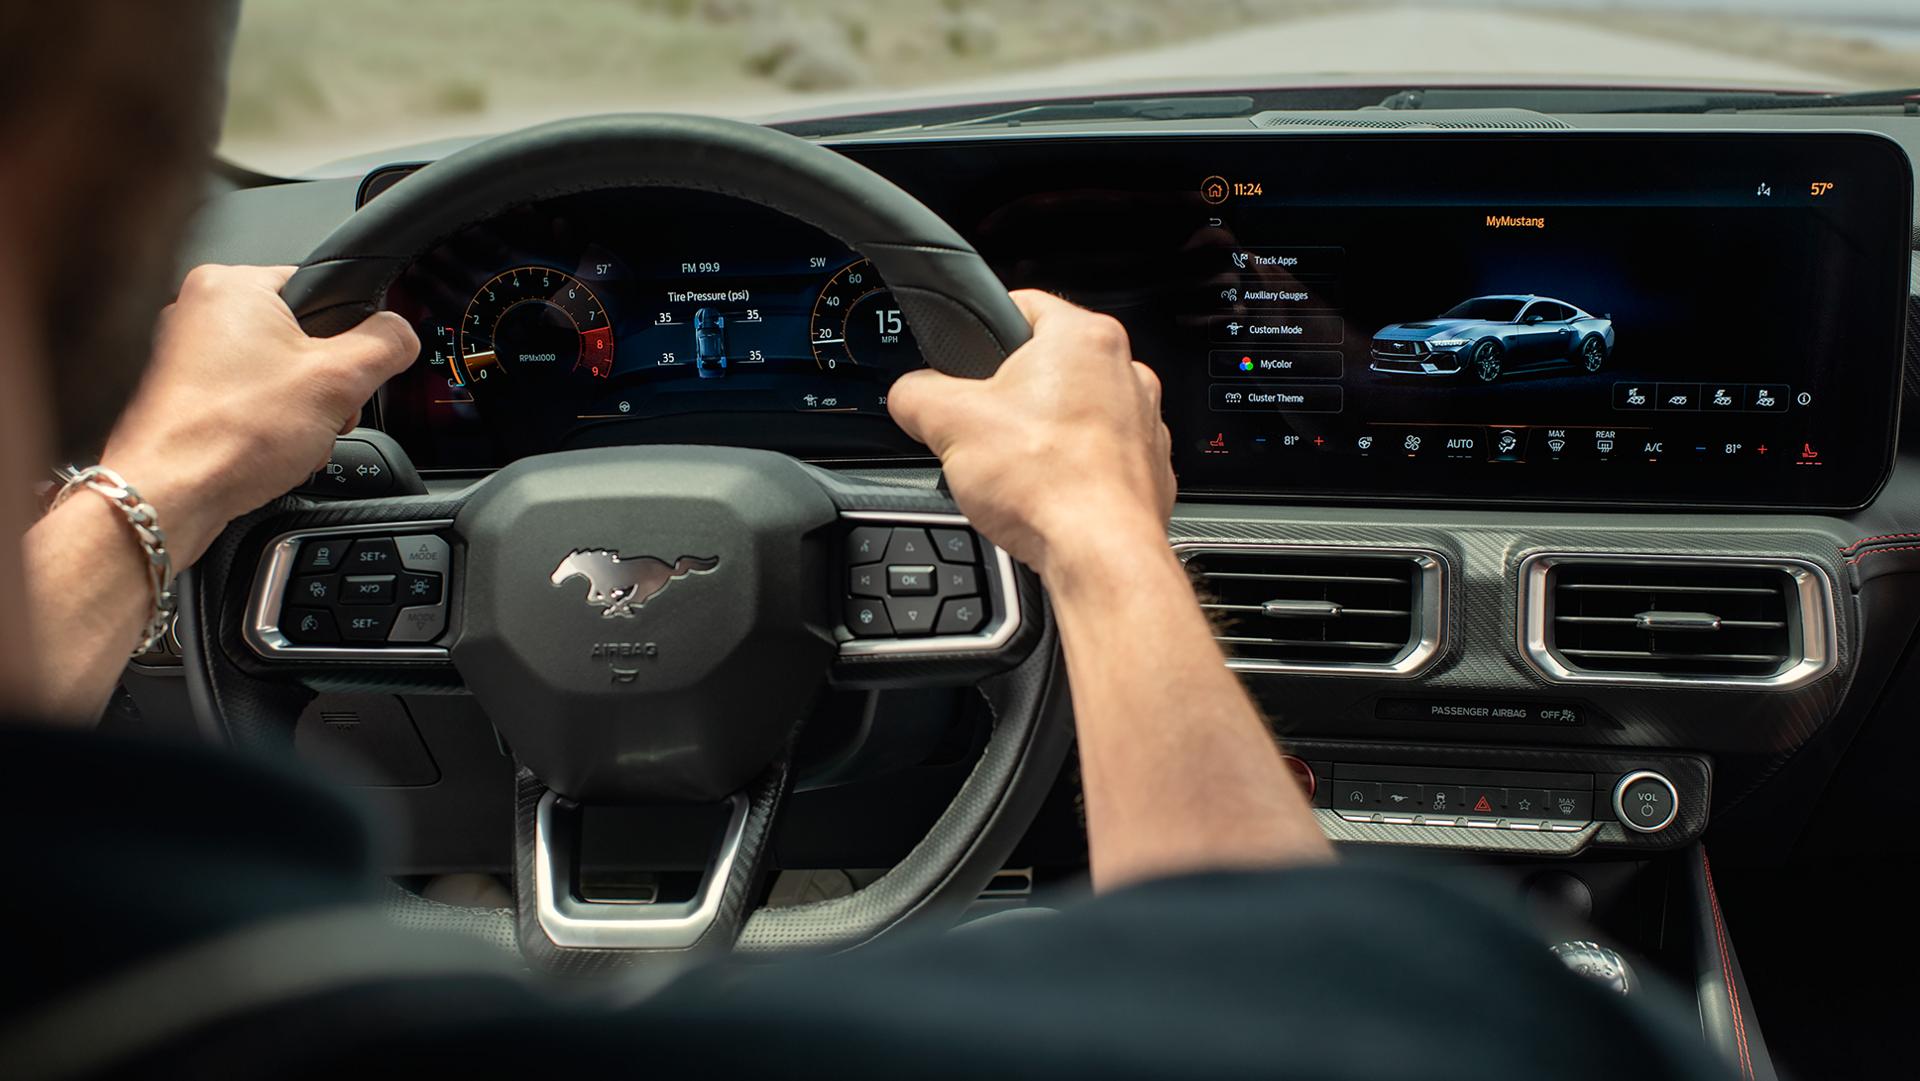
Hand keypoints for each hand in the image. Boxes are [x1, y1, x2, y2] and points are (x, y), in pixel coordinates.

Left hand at [100, 265, 417, 565]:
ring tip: (292, 435)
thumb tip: (401, 332)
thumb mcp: (340, 380)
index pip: (321, 287)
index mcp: (232, 285)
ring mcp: (186, 352)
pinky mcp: (184, 392)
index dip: (349, 334)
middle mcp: (200, 308)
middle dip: (326, 383)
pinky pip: (250, 396)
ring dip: (303, 409)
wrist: (172, 494)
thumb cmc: (232, 434)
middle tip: (322, 412)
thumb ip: (386, 344)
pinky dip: (270, 422)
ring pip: (279, 371)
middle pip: (303, 335)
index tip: (348, 372)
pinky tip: (268, 448)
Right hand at [888, 290, 1173, 577]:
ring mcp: (1145, 422)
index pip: (1022, 303)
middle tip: (980, 427)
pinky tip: (1046, 494)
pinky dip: (1072, 470)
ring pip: (1076, 412)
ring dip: (1043, 434)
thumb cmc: (1047, 483)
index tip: (964, 358)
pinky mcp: (1148, 469)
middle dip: (1010, 395)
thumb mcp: (948, 423)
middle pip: (1048, 365)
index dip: (982, 329)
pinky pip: (1099, 456)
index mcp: (1085, 337)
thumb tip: (909, 395)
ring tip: (1014, 468)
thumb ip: (916, 393)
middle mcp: (1127, 371)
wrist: (1100, 555)